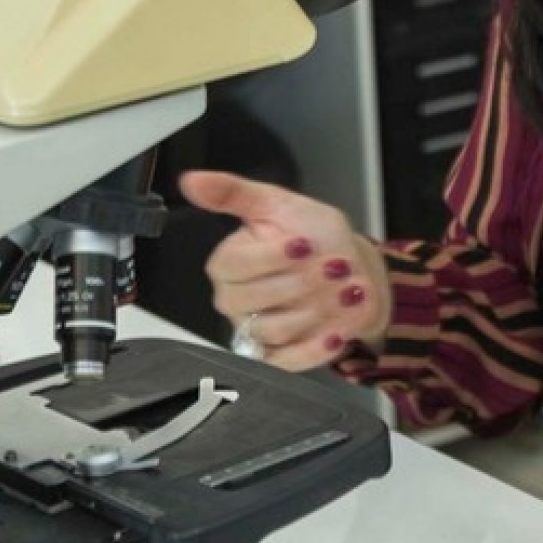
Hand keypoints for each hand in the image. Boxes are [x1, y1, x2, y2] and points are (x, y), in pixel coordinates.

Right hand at [180, 170, 391, 370]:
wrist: (352, 269)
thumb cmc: (312, 234)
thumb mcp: (277, 203)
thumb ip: (233, 193)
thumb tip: (190, 179)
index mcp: (228, 263)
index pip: (234, 265)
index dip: (271, 256)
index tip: (304, 243)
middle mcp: (235, 301)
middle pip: (252, 300)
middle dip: (301, 282)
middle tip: (334, 266)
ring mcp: (256, 332)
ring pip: (274, 330)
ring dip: (317, 309)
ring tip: (346, 290)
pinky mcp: (279, 359)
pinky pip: (288, 364)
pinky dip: (316, 347)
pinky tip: (339, 328)